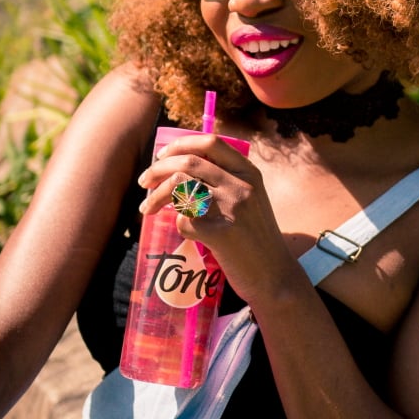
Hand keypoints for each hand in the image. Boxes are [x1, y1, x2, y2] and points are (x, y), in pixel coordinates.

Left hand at [137, 135, 299, 306]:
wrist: (275, 276)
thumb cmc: (257, 238)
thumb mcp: (252, 200)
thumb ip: (227, 182)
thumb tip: (181, 168)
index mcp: (250, 173)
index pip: (211, 142)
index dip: (180, 144)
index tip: (161, 155)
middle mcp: (242, 186)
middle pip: (189, 162)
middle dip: (157, 169)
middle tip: (144, 181)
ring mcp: (232, 209)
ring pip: (180, 186)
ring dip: (156, 196)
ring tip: (147, 209)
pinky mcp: (220, 234)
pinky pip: (184, 221)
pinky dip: (178, 225)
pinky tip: (184, 234)